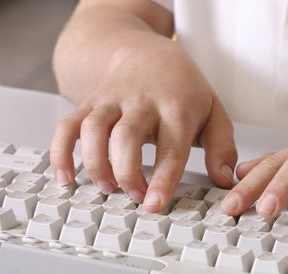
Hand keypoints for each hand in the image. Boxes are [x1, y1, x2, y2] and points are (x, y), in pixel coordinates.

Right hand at [50, 36, 236, 210]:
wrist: (148, 54)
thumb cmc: (182, 90)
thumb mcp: (213, 113)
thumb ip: (222, 148)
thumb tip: (225, 180)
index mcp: (177, 108)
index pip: (171, 147)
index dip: (162, 178)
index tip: (155, 204)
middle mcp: (142, 103)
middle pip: (126, 137)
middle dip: (127, 172)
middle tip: (134, 197)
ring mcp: (112, 102)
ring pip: (94, 129)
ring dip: (95, 163)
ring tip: (107, 189)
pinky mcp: (90, 104)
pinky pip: (68, 126)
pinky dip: (61, 152)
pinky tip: (66, 177)